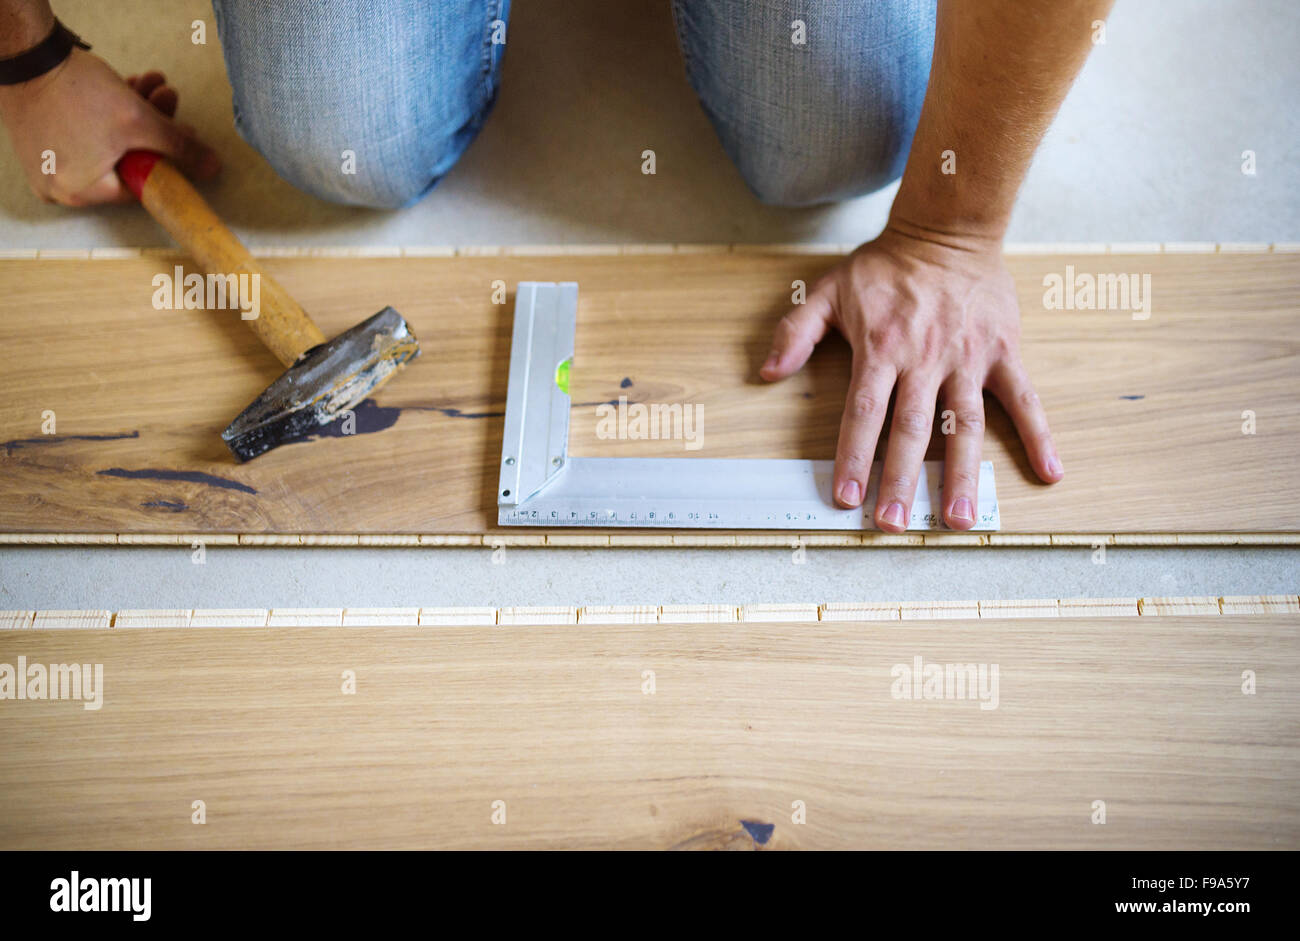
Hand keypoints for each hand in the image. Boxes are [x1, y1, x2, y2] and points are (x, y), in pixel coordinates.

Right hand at [0, 47, 218, 204]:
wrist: (26, 55)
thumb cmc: (76, 92)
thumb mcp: (140, 122)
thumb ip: (179, 148)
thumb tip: (212, 168)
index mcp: (82, 193)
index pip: (141, 185)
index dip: (169, 158)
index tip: (185, 136)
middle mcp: (61, 187)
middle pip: (127, 161)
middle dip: (154, 127)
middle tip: (168, 98)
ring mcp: (48, 166)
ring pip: (109, 144)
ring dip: (137, 115)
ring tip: (153, 85)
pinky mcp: (42, 143)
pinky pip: (86, 137)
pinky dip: (110, 115)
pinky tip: (130, 87)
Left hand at [760, 223, 1062, 531]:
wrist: (946, 231)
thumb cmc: (884, 267)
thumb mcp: (827, 291)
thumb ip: (795, 333)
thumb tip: (766, 372)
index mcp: (882, 350)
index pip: (864, 413)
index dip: (854, 457)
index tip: (847, 497)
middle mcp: (925, 359)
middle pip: (911, 429)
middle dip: (901, 480)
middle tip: (893, 523)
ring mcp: (967, 359)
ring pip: (965, 425)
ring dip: (962, 474)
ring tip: (960, 520)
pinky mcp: (1003, 352)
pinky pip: (1024, 398)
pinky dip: (1038, 434)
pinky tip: (1048, 472)